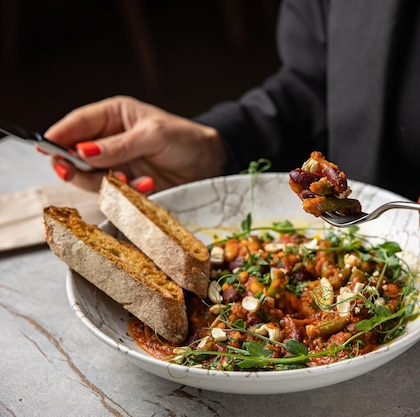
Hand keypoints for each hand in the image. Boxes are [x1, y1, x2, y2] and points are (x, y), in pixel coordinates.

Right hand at [45, 96, 227, 192]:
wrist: (210, 163)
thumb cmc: (185, 139)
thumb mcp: (153, 136)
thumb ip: (118, 146)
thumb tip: (83, 151)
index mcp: (113, 115)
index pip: (77, 123)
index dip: (59, 135)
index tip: (47, 148)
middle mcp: (110, 139)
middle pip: (74, 154)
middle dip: (75, 165)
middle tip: (76, 171)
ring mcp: (117, 162)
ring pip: (90, 176)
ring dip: (106, 181)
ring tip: (129, 178)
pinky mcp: (127, 183)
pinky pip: (113, 191)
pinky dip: (126, 192)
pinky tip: (146, 185)